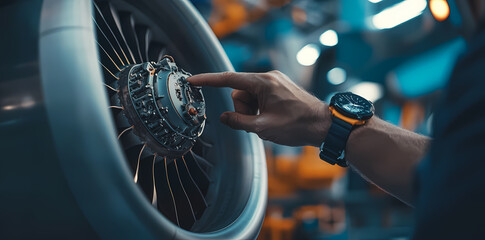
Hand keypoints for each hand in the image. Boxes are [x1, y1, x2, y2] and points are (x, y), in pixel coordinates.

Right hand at [188, 71, 330, 146]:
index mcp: (264, 82)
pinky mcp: (279, 88)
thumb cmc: (298, 125)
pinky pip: (259, 97)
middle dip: (243, 109)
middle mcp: (269, 77)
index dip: (209, 80)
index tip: (193, 80)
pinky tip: (273, 117)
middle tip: (258, 122)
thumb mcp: (264, 127)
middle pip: (239, 93)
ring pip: (249, 97)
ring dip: (252, 111)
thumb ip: (239, 122)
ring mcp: (275, 82)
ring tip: (269, 121)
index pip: (229, 79)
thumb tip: (224, 118)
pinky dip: (260, 109)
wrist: (324, 126)